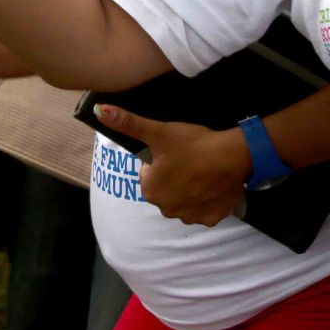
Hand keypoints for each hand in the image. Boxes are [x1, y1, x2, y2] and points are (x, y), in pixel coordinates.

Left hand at [95, 105, 250, 227]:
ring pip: (185, 201)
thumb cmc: (192, 144)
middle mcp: (167, 210)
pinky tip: (213, 184)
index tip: (175, 152)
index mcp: (150, 191)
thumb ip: (127, 123)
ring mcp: (191, 217)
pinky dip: (208, 200)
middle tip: (189, 159)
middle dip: (175, 178)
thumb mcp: (157, 131)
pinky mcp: (212, 219)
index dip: (161, 162)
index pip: (150, 175)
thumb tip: (98, 110)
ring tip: (202, 170)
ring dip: (190, 190)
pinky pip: (205, 210)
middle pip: (167, 190)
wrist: (232, 156)